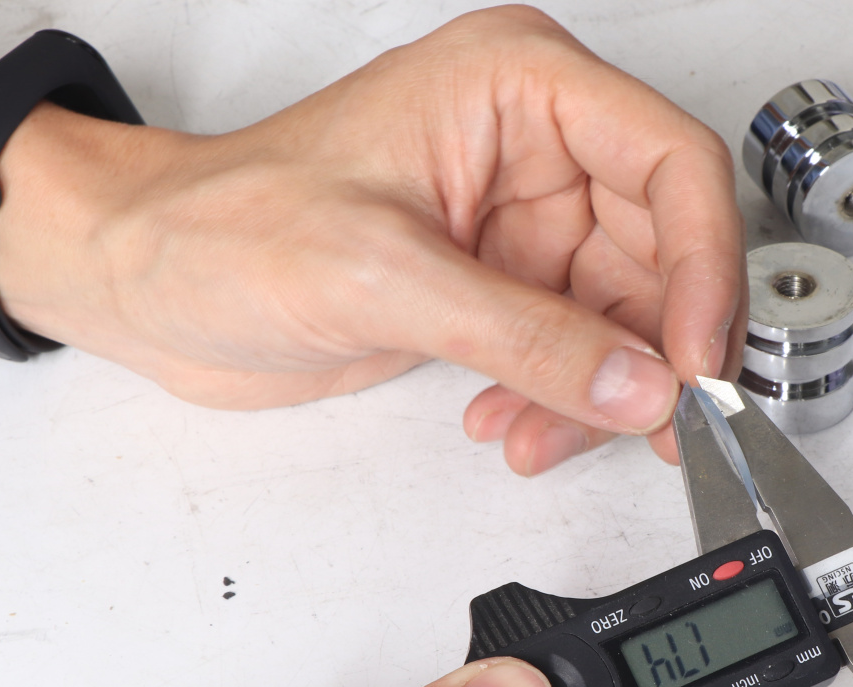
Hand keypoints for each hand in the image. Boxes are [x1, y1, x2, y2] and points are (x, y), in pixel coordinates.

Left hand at [0, 5, 745, 473]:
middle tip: (659, 426)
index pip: (672, 163)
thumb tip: (641, 386)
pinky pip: (577, 354)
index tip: (697, 362)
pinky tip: (508, 424)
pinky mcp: (502, 289)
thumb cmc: (222, 227)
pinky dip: (561, 403)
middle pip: (666, 252)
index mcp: (517, 88)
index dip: (706, 267)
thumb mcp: (382, 277)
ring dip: (600, 393)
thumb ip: (525, 336)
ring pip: (627, 319)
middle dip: (657, 351)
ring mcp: (523, 223)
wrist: (146, 282)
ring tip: (539, 433)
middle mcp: (534, 148)